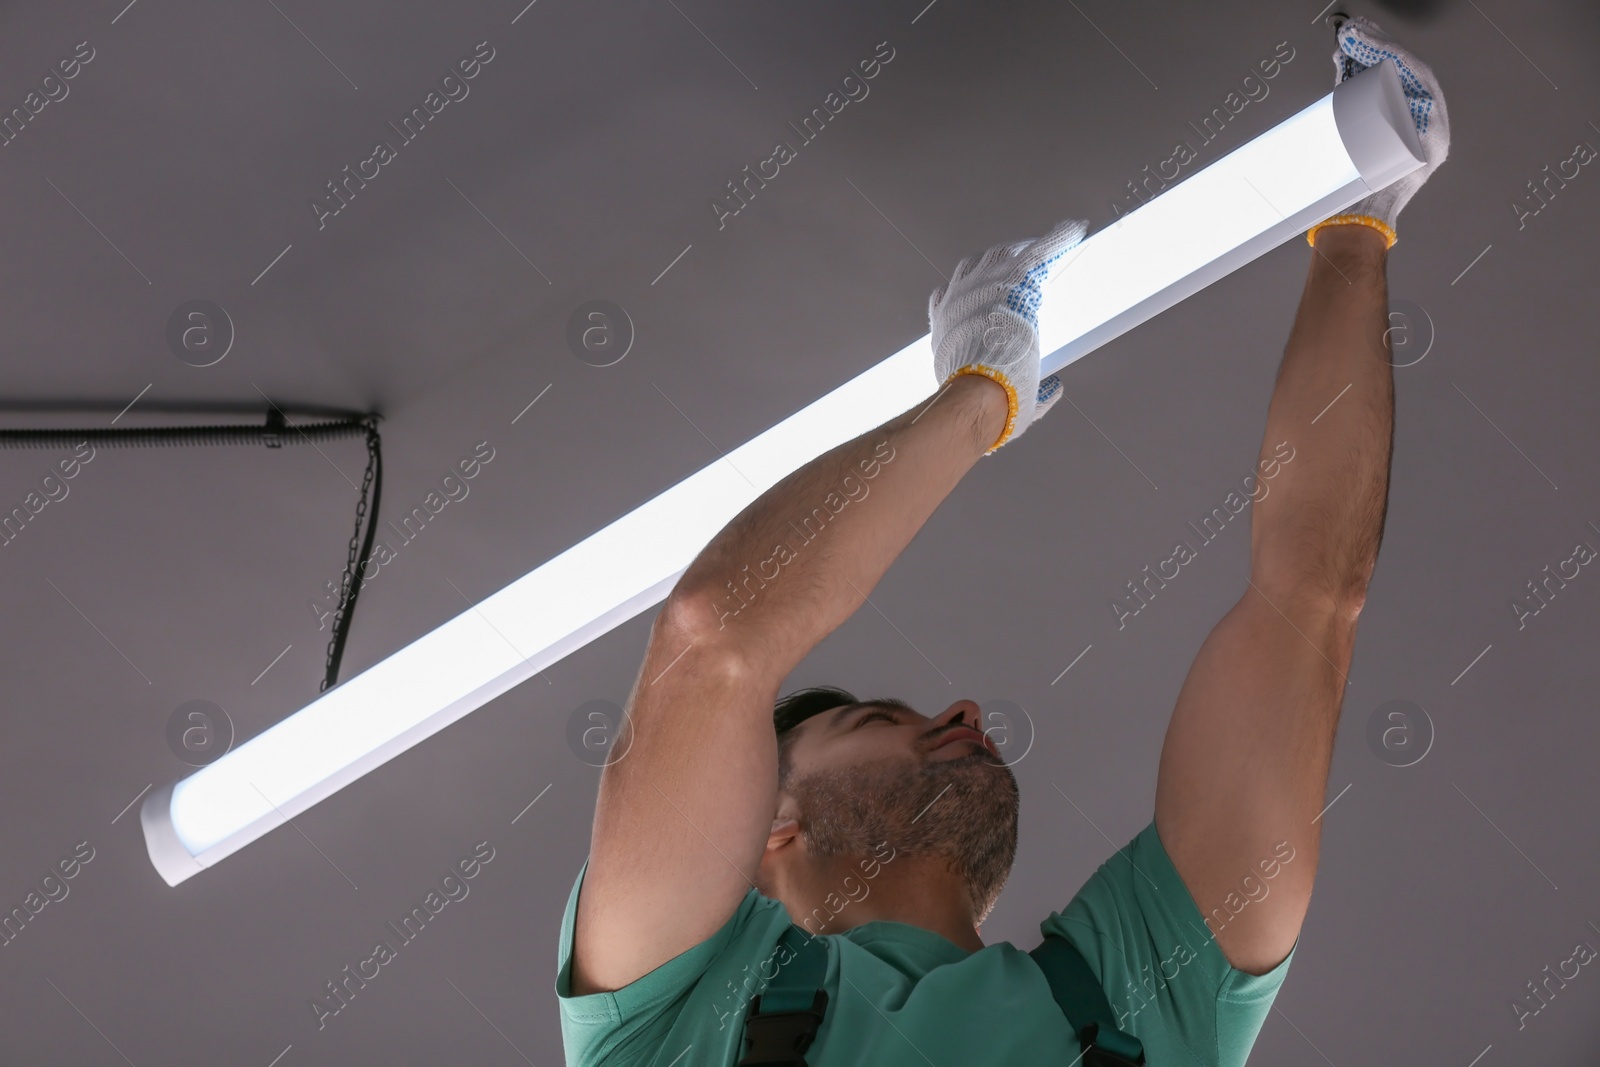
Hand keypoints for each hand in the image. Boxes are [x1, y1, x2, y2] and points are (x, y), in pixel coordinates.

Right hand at [927, 218, 1086, 454]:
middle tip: (1018, 266)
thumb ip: (1024, 388)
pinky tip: (1075, 231)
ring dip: (1022, 251)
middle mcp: (959, 298)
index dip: (963, 293)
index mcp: (946, 325)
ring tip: (1043, 249)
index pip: (949, 297)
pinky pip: (1039, 250)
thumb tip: (1053, 388)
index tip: (975, 295)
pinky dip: (1058, 239)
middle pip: (975, 268)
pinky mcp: (1015, 278)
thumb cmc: (980, 403)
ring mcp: (984, 285)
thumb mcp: (992, 398)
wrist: (979, 394)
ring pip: (1002, 254)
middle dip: (995, 265)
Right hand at [1330, 13, 1449, 230]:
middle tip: (1356, 34)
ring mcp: (1399, 136)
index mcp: (1431, 130)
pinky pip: (1372, 104)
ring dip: (1366, 65)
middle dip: (1376, 53)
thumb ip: (1374, 112)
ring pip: (1385, 88)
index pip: (1417, 75)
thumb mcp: (1382, 145)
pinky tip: (1346, 69)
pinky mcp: (1379, 143)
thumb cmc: (1372, 196)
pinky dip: (1358, 84)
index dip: (1390, 52)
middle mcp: (1419, 131)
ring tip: (1348, 45)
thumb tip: (1359, 73)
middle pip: (1401, 78)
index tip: (1366, 38)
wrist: (1356, 223)